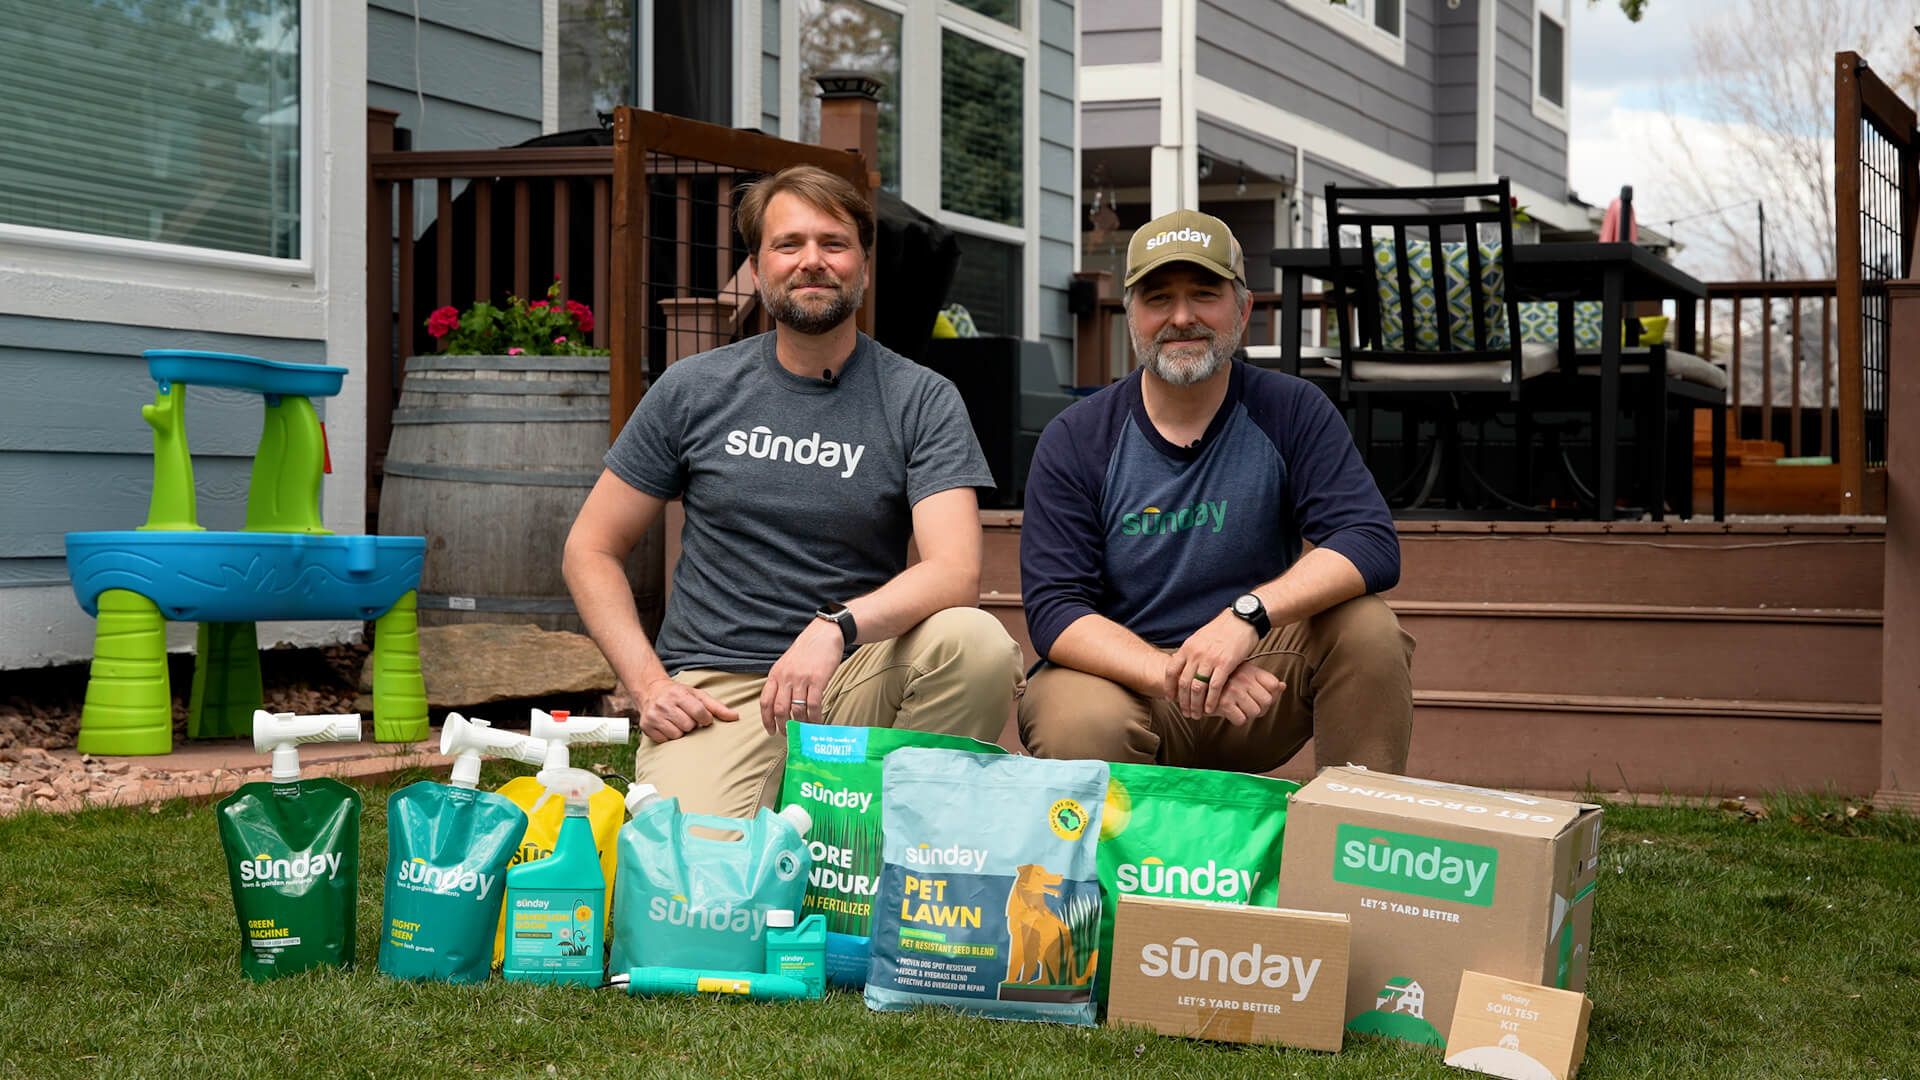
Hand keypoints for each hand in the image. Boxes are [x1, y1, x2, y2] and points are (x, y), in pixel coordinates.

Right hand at [637, 677, 738, 742]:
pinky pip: (664, 740)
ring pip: (677, 735)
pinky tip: (668, 726)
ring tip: (677, 721)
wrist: (651, 691)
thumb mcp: (698, 695)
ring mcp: (653, 716)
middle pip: (688, 726)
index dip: (705, 719)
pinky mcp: (646, 726)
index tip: (704, 718)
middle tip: (686, 717)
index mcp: (678, 694)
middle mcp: (664, 704)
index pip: (699, 712)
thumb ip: (717, 707)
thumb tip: (735, 717)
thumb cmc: (679, 694)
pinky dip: (668, 736)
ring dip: (681, 731)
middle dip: (691, 724)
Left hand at [759, 618, 846, 734]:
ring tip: (805, 730)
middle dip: (783, 726)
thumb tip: (780, 706)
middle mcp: (785, 677)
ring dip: (801, 724)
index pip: (765, 701)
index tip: (771, 731)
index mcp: (775, 674)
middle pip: (779, 709)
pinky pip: (814, 705)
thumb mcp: (786, 664)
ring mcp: (801, 678)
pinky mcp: (817, 679)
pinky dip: (815, 717)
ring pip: (797, 710)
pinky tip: (817, 722)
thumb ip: (781, 682)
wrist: (824, 634)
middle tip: (789, 735)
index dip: (766, 719)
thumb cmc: (807, 651)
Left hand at [1163, 610, 1262, 718]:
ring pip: (1197, 688)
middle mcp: (1196, 653)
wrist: (1242, 618)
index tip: (1170, 698)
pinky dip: (1211, 701)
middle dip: (1182, 701)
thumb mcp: (1201, 637)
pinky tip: (1210, 709)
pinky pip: (1214, 687)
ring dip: (1195, 704)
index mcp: (1188, 647)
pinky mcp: (1226, 664)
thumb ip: (1192, 651)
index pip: (1171, 670)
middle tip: (1185, 712)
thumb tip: (1184, 663)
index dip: (1169, 687)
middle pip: (1183, 683)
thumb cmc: (1223, 628)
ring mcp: (1210, 659)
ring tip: (1196, 714)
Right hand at [1208, 664, 1284, 725]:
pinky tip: (1229, 713)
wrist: (1195, 682)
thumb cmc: (1223, 680)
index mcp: (1251, 670)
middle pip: (1268, 701)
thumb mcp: (1245, 674)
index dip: (1270, 694)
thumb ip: (1264, 681)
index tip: (1258, 696)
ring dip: (1248, 714)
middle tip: (1247, 706)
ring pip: (1256, 712)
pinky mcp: (1224, 702)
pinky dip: (1236, 720)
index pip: (1274, 684)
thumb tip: (1283, 686)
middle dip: (1260, 708)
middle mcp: (1244, 678)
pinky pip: (1241, 720)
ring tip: (1238, 709)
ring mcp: (1235, 690)